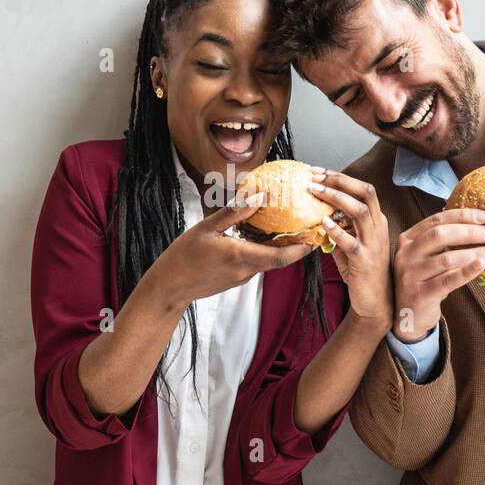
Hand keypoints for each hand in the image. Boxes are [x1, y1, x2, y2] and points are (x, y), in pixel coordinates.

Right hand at [149, 191, 313, 308]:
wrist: (169, 287)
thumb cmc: (183, 257)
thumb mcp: (206, 228)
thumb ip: (234, 213)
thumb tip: (259, 196)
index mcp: (240, 256)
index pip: (281, 256)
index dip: (302, 248)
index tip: (315, 235)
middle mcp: (246, 271)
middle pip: (280, 259)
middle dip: (296, 245)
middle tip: (308, 226)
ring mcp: (241, 277)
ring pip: (268, 261)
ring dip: (279, 247)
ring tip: (287, 226)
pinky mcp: (235, 280)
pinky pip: (256, 263)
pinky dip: (263, 251)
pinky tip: (260, 236)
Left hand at [306, 168, 391, 330]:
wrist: (375, 301)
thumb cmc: (361, 271)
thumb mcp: (350, 243)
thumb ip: (338, 227)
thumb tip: (315, 212)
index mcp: (376, 220)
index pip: (362, 189)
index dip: (341, 178)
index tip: (318, 171)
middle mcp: (378, 227)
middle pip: (365, 193)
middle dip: (340, 180)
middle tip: (315, 175)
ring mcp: (373, 243)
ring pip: (361, 212)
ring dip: (337, 198)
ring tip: (316, 191)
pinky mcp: (365, 260)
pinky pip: (351, 241)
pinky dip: (336, 230)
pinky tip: (322, 222)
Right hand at [391, 207, 484, 342]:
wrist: (407, 315)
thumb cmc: (424, 281)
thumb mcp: (425, 257)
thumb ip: (441, 242)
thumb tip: (479, 226)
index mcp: (407, 240)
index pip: (436, 220)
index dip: (461, 216)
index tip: (483, 217)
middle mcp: (405, 254)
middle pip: (440, 235)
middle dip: (470, 232)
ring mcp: (410, 275)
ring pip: (447, 259)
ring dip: (475, 253)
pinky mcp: (419, 294)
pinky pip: (447, 281)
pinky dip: (466, 272)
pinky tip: (481, 265)